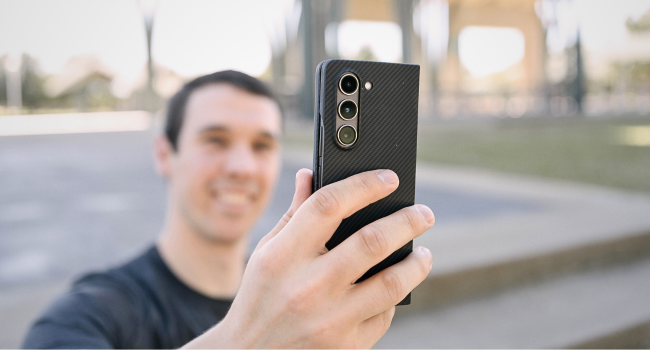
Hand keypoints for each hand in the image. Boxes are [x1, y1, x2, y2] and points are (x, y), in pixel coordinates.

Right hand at [184, 169, 434, 348]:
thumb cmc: (260, 296)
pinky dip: (395, 296)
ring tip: (423, 252)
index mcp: (283, 256)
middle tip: (423, 213)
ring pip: (392, 282)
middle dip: (407, 221)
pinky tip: (395, 285)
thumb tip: (311, 175)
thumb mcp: (267, 253)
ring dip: (417, 262)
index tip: (388, 179)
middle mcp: (307, 288)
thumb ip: (294, 215)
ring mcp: (330, 320)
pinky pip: (385, 314)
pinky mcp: (346, 346)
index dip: (364, 185)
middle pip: (372, 241)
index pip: (329, 205)